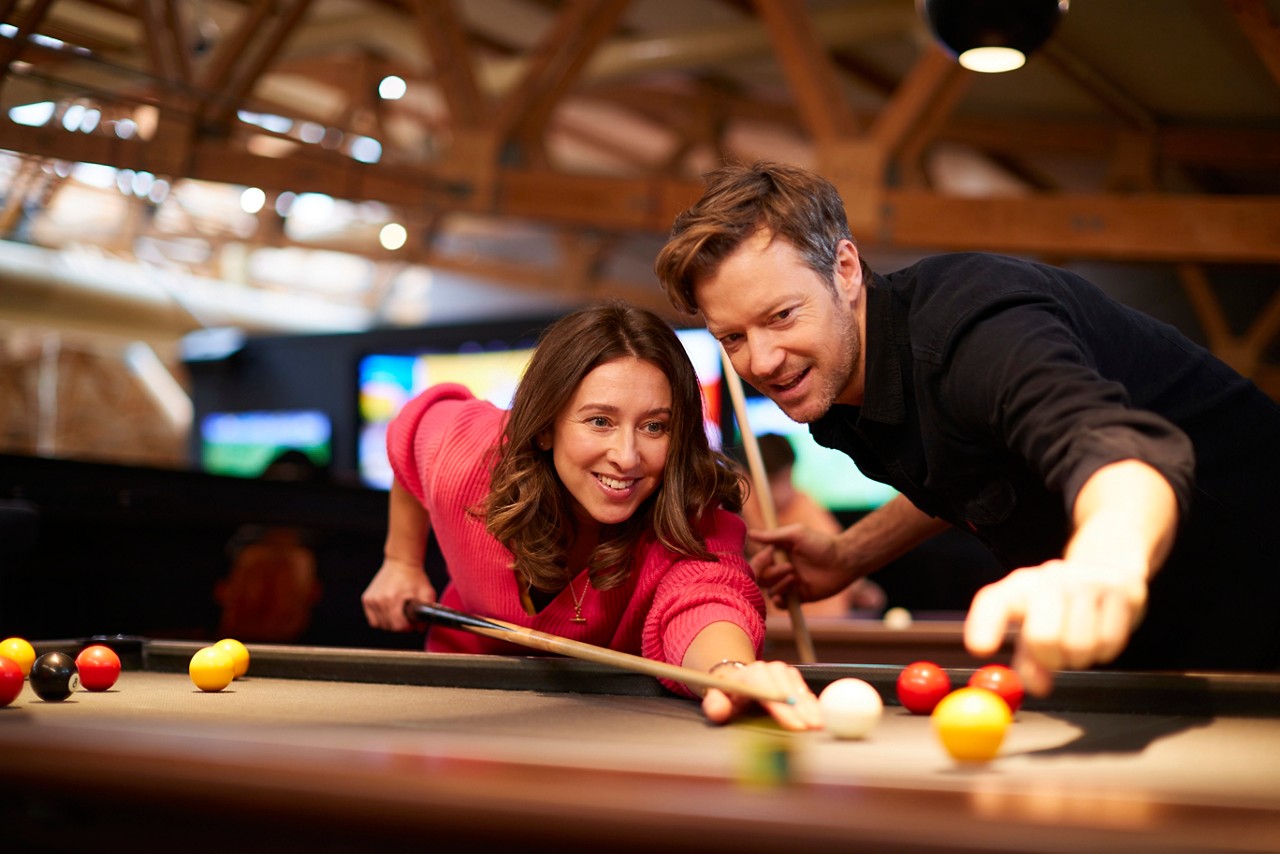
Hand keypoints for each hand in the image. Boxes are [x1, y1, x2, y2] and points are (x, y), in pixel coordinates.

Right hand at [361, 557, 437, 631]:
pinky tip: (390, 610)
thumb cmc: (414, 577)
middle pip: (389, 627)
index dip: (408, 627)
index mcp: (393, 599)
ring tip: (398, 612)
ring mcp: (371, 599)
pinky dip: (381, 618)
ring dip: (390, 622)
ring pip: (380, 625)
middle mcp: (379, 600)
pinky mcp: (366, 599)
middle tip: (407, 616)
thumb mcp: (427, 593)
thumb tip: (421, 629)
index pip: (398, 626)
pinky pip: (373, 619)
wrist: (401, 562)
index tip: (412, 621)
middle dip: (400, 625)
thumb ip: (427, 612)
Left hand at [700, 660, 822, 730]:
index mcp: (749, 675)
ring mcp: (782, 671)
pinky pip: (804, 690)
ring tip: (820, 725)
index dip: (783, 710)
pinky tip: (820, 716)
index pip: (768, 692)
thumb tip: (719, 711)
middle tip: (813, 728)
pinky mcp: (792, 676)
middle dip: (801, 711)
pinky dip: (812, 703)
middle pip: (787, 690)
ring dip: (810, 707)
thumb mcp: (716, 699)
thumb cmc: (728, 694)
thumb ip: (715, 705)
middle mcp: (767, 669)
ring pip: (798, 689)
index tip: (795, 726)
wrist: (735, 678)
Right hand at [749, 523, 856, 606]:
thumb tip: (751, 533)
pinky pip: (782, 604)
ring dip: (780, 584)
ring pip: (770, 590)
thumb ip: (773, 536)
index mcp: (778, 555)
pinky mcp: (799, 597)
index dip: (759, 561)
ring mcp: (790, 584)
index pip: (758, 562)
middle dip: (771, 574)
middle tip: (789, 567)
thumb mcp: (796, 534)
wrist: (843, 561)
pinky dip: (780, 602)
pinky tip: (784, 596)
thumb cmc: (821, 544)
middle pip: (761, 578)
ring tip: (796, 576)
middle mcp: (781, 569)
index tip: (770, 554)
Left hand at [964, 558, 1147, 696]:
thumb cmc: (1059, 605)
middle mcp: (1049, 578)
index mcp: (1018, 587)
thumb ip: (1027, 658)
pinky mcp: (1120, 592)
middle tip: (1054, 660)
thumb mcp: (1033, 623)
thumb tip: (1035, 687)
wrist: (1107, 569)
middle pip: (1042, 637)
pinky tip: (1100, 633)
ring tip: (1078, 641)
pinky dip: (1105, 651)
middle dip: (1049, 660)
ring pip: (1079, 646)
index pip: (995, 603)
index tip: (980, 649)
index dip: (985, 626)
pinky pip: (1109, 643)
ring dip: (1079, 657)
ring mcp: (1086, 582)